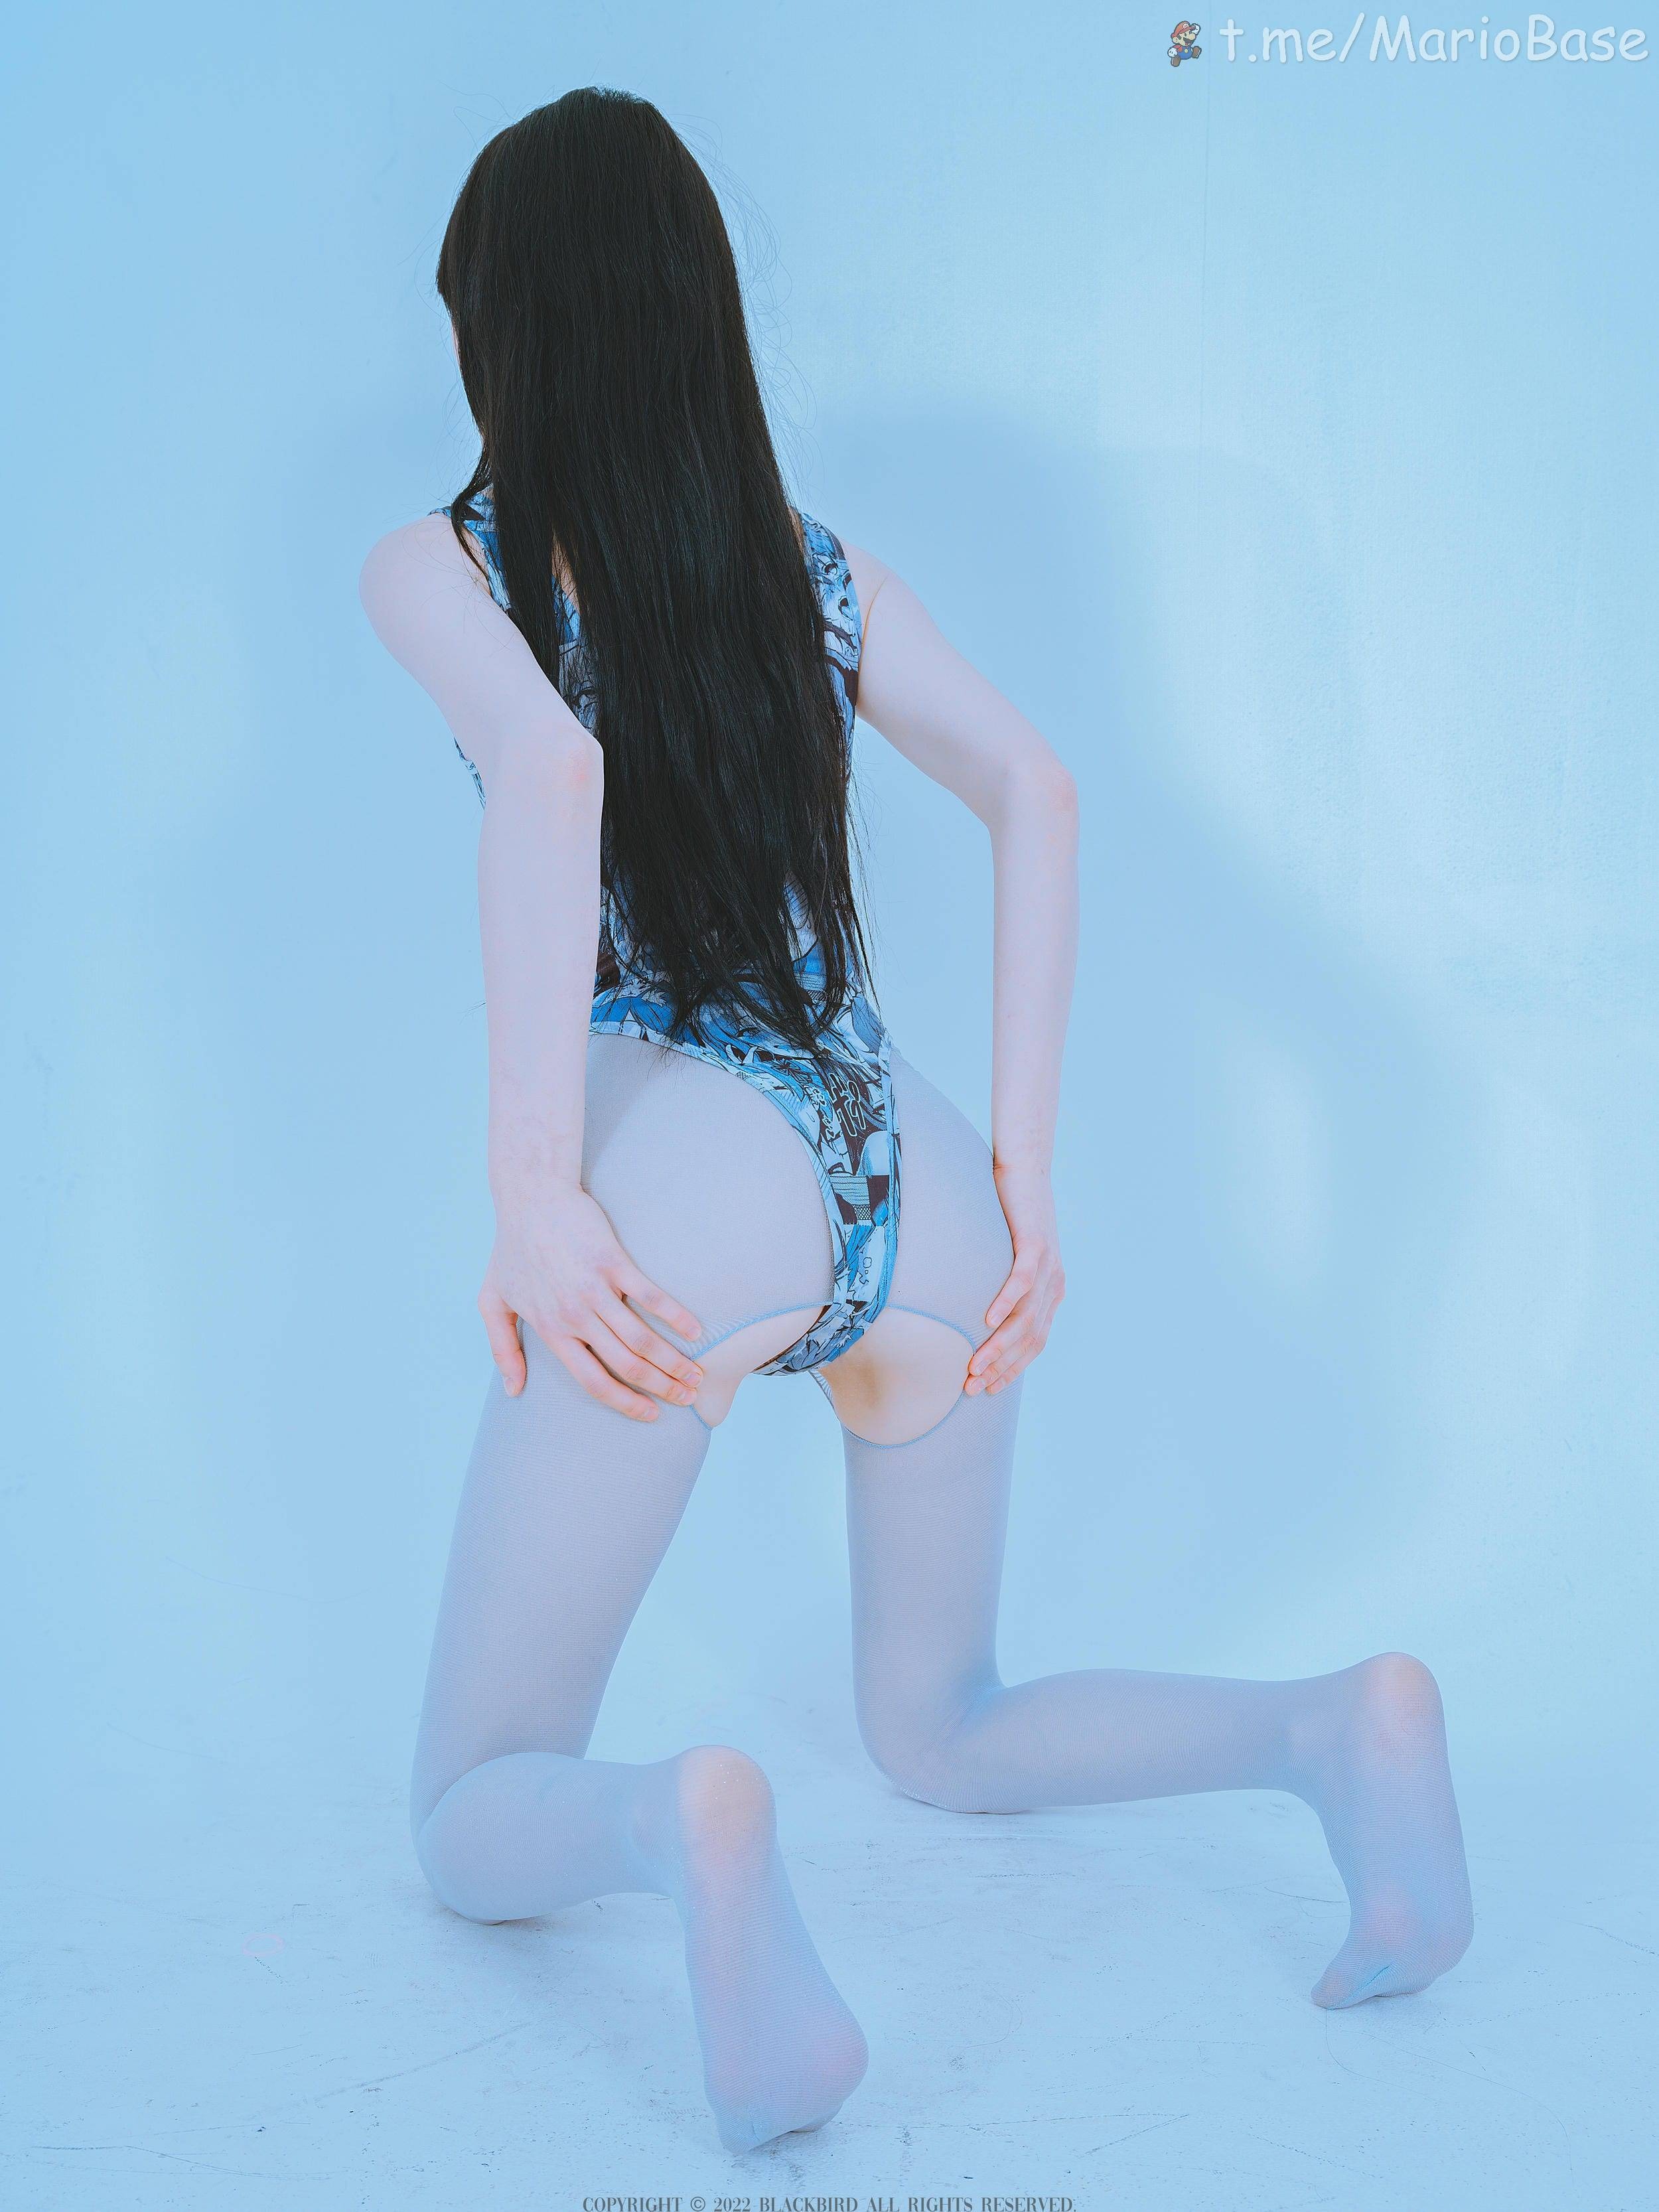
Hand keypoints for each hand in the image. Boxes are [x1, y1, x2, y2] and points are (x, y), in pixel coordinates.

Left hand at [479, 1181, 704, 1421]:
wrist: (529, 1197)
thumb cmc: (510, 1249)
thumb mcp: (493, 1302)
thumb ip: (502, 1349)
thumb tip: (513, 1391)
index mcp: (551, 1330)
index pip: (593, 1381)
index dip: (625, 1403)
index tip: (649, 1414)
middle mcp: (575, 1315)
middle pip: (626, 1365)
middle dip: (661, 1387)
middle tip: (686, 1398)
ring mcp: (595, 1288)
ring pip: (642, 1338)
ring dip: (674, 1361)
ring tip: (696, 1376)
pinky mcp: (612, 1261)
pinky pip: (651, 1296)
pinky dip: (676, 1317)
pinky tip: (695, 1332)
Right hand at [965, 1160, 1064, 1395]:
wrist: (1026, 1172)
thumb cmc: (1009, 1217)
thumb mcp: (1010, 1259)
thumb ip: (1005, 1288)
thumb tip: (977, 1317)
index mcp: (1051, 1293)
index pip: (1035, 1343)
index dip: (1013, 1369)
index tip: (988, 1389)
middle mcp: (1054, 1284)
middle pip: (1031, 1338)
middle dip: (1002, 1368)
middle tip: (973, 1388)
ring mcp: (1047, 1265)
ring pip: (1025, 1317)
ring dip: (999, 1346)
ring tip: (974, 1366)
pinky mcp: (1035, 1244)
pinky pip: (1021, 1281)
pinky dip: (1004, 1303)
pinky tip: (986, 1320)